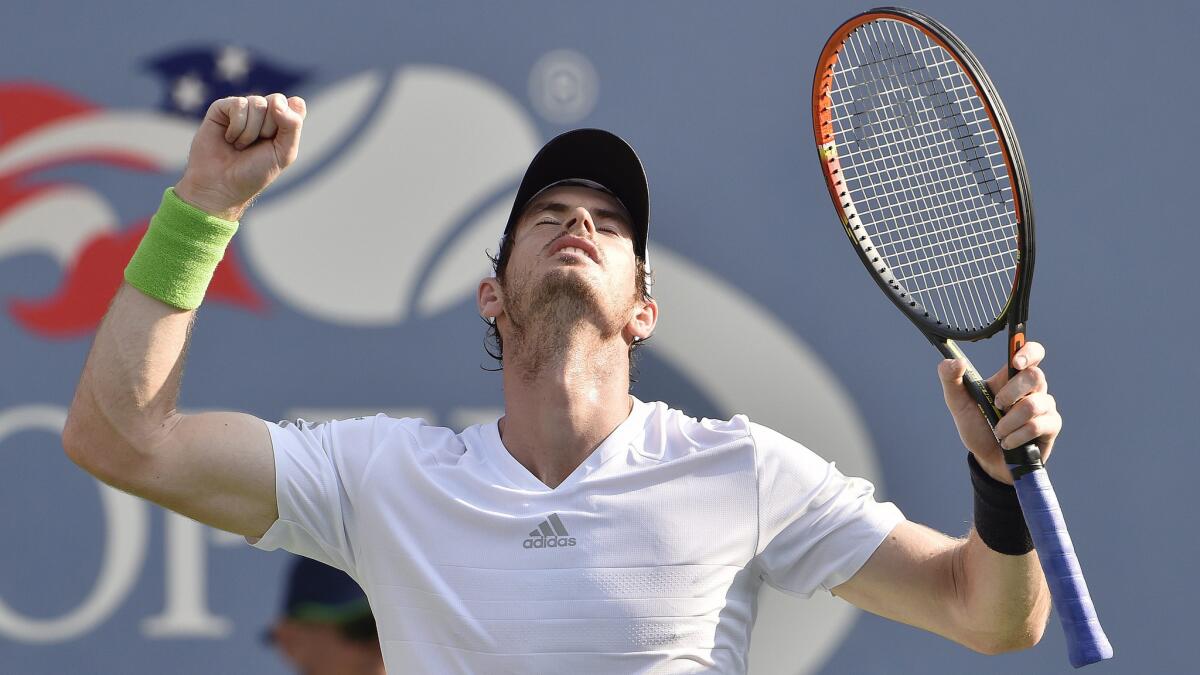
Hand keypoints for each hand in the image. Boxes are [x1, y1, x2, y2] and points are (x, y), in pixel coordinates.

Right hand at [174, 93, 305, 220]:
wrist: (222, 185)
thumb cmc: (254, 172)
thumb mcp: (284, 154)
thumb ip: (292, 126)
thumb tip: (277, 101)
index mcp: (282, 122)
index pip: (296, 105)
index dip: (290, 120)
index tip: (278, 140)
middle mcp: (264, 112)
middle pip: (277, 101)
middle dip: (269, 128)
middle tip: (256, 147)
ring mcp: (243, 109)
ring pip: (257, 103)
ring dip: (251, 131)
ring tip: (241, 146)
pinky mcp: (222, 108)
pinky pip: (238, 104)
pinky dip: (237, 127)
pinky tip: (229, 139)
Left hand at [937, 341, 1060, 483]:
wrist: (987, 459)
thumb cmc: (977, 427)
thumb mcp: (958, 403)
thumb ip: (951, 379)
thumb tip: (954, 361)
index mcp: (1010, 377)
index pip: (1031, 353)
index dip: (1028, 351)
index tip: (1016, 362)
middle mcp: (1031, 388)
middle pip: (1035, 375)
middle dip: (1010, 393)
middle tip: (996, 406)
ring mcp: (1044, 406)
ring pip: (1033, 404)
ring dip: (1009, 422)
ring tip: (998, 432)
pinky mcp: (1051, 426)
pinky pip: (1037, 426)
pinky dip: (1016, 436)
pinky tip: (1008, 443)